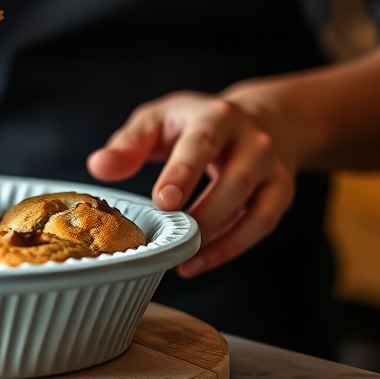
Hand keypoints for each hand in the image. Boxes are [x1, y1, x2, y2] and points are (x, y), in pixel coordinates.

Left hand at [86, 91, 297, 277]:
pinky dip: (231, 248)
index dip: (183, 172)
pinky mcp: (281, 191)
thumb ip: (128, 144)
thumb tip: (98, 167)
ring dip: (216, 237)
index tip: (162, 200)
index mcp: (216, 116)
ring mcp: (271, 168)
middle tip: (171, 234)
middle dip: (204, 211)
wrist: (262, 118)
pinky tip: (198, 262)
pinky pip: (261, 225)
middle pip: (235, 180)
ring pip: (254, 209)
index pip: (201, 143)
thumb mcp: (158, 120)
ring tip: (180, 255)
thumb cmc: (194, 122)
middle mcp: (252, 140)